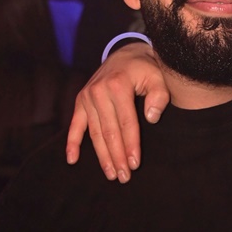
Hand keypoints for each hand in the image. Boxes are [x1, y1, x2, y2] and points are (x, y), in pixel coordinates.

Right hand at [65, 43, 169, 180]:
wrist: (126, 54)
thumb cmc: (145, 69)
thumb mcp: (157, 77)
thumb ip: (159, 96)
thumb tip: (151, 119)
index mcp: (118, 86)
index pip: (127, 122)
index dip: (131, 145)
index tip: (135, 164)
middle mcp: (99, 91)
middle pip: (109, 131)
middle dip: (117, 157)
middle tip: (123, 177)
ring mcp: (87, 96)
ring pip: (94, 133)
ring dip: (102, 156)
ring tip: (111, 174)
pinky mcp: (80, 100)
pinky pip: (75, 125)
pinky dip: (72, 143)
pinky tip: (72, 160)